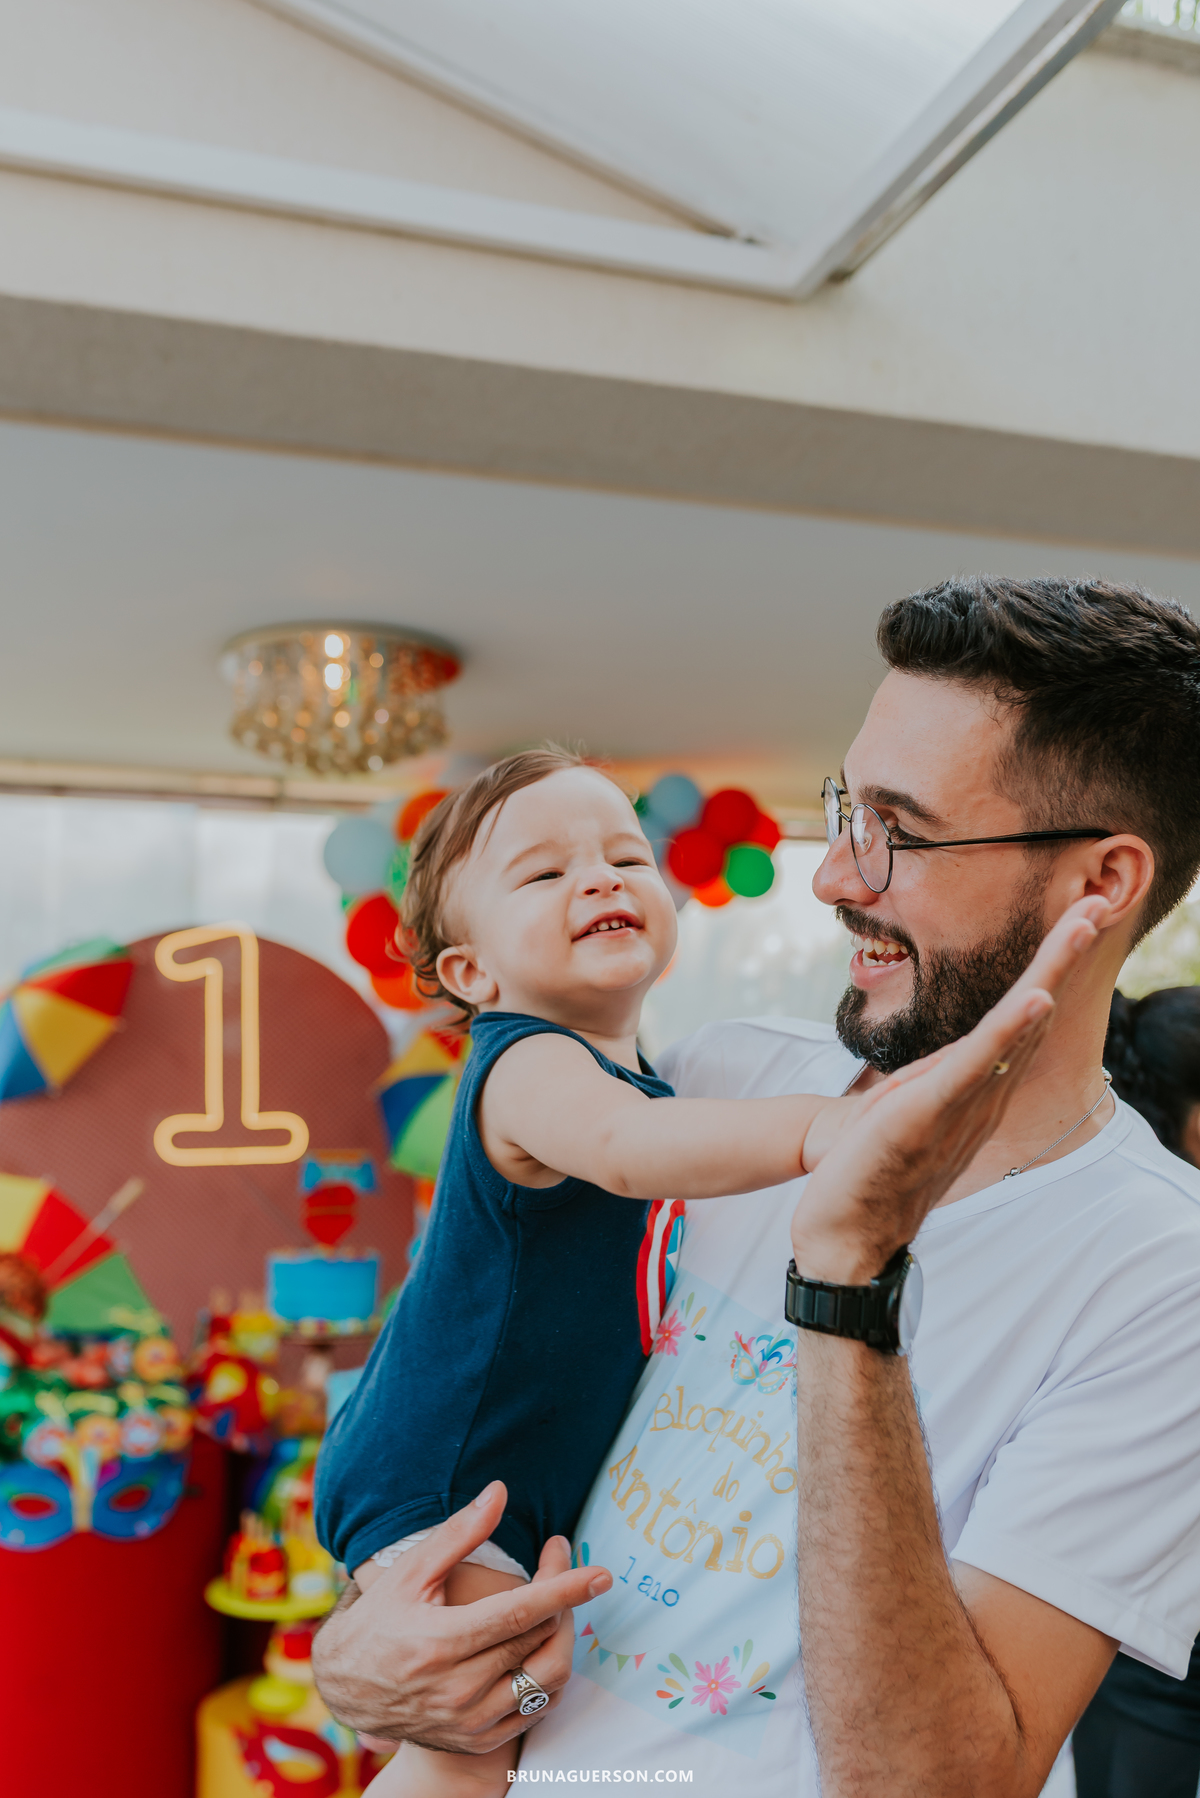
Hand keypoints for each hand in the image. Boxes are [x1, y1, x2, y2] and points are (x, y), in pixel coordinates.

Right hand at [311, 1481, 610, 1753]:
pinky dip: (547, 1675)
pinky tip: (538, 1645)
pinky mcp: (476, 1742)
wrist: (343, 1691)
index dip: (565, 1591)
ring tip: (552, 1605)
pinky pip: (535, 1711)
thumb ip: (459, 1533)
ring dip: (561, 1638)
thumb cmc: (378, 1621)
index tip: (600, 1574)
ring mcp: (469, 1722)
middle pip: (540, 1642)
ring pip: (546, 1680)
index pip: (521, 1614)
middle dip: (564, 1599)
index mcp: (442, 1643)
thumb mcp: (410, 1572)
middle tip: (562, 1564)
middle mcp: (459, 1690)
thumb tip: (500, 1492)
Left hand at [790, 897, 1109, 1281]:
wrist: (845, 1234)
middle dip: (1064, 954)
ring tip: (1082, 924)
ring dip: (1049, 970)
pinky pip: (974, 1065)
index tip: (1077, 920)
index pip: (1020, 1016)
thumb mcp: (909, 1109)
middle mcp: (983, 1092)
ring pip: (1014, 1026)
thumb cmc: (871, 1169)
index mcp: (977, 1087)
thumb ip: (936, 1080)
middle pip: (1032, 1010)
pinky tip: (1035, 1000)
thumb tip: (957, 1057)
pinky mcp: (931, 1113)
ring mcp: (963, 1102)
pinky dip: (1008, 1031)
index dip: (1049, 966)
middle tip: (1101, 903)